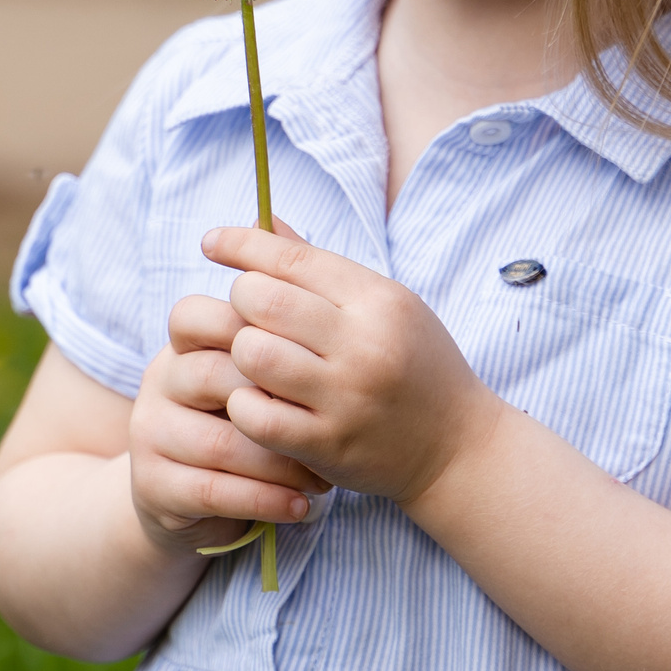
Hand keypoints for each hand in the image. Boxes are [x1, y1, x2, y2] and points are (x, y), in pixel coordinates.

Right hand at [126, 291, 330, 554]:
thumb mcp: (256, 373)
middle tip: (333, 425)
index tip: (313, 360)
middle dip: (282, 402)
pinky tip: (302, 506)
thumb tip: (288, 233)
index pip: (198, 314)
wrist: (191, 498)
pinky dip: (265, 500)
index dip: (253, 331)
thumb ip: (274, 321)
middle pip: (216, 375)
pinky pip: (214, 490)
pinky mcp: (154, 486)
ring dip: (281, 462)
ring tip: (324, 478)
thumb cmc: (244, 423)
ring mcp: (150, 434)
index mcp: (185, 344)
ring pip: (220, 440)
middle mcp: (160, 381)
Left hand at [204, 218, 502, 505]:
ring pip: (252, 353)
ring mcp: (345, 397)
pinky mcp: (328, 444)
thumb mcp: (388, 305)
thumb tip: (262, 222)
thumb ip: (321, 269)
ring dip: (241, 353)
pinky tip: (258, 401)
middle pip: (262, 300)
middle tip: (248, 315)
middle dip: (241, 301)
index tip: (211, 242)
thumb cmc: (417, 366)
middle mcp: (363, 344)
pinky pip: (255, 415)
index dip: (242, 243)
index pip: (293, 257)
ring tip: (255, 361)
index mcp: (379, 300)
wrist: (459, 448)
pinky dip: (244, 404)